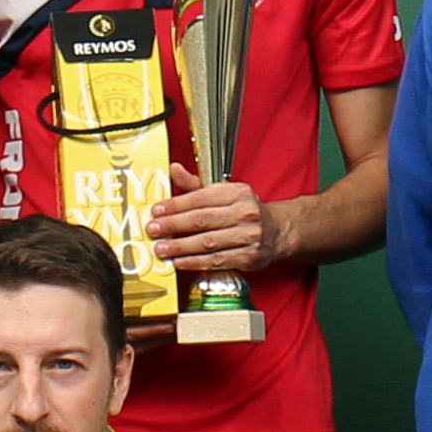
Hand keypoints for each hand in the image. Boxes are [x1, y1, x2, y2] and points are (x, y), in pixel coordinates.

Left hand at [143, 175, 273, 281]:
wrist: (277, 232)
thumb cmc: (244, 211)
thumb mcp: (224, 192)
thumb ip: (196, 185)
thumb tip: (173, 169)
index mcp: (237, 192)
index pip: (200, 198)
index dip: (175, 205)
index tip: (157, 211)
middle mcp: (245, 212)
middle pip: (202, 220)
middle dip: (173, 226)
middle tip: (153, 230)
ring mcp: (249, 236)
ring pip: (208, 242)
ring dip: (181, 247)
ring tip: (161, 249)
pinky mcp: (249, 257)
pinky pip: (217, 260)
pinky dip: (195, 262)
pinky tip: (179, 261)